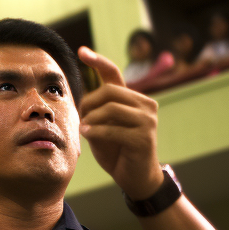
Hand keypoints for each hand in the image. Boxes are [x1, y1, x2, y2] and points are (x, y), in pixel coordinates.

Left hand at [77, 47, 164, 200]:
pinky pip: (113, 129)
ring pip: (111, 109)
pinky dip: (96, 131)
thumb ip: (95, 111)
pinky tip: (87, 134)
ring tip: (84, 129)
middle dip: (89, 104)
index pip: (114, 73)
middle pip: (108, 92)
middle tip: (81, 119)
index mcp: (133, 99)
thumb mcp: (102, 126)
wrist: (135, 178)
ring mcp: (147, 121)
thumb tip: (81, 99)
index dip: (98, 61)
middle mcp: (144, 106)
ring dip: (91, 119)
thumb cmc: (116, 150)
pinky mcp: (144, 138)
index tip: (81, 51)